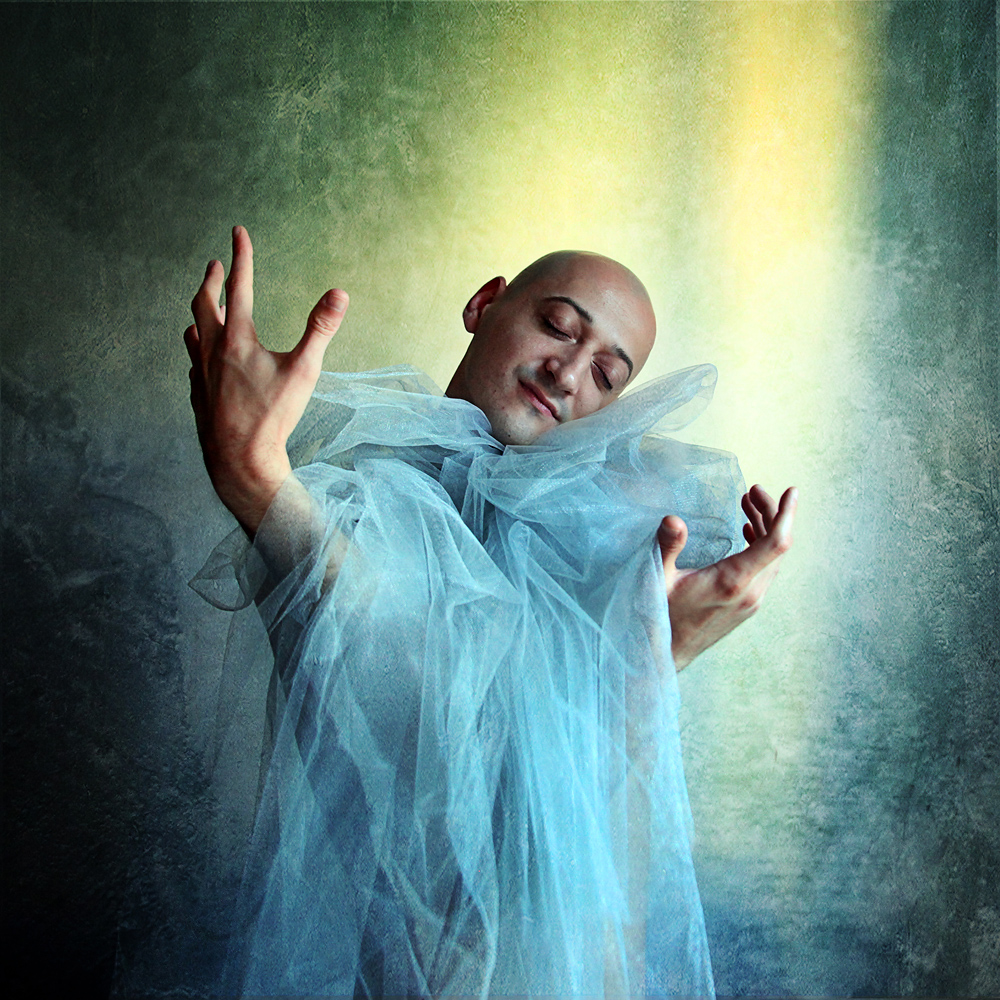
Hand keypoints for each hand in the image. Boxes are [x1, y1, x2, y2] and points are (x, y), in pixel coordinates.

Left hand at [184, 226, 348, 536]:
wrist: (239, 459)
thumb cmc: (273, 416)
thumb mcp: (304, 370)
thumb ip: (321, 329)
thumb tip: (339, 294)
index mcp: (238, 339)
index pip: (238, 286)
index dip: (241, 257)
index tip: (237, 232)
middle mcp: (213, 350)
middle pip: (204, 304)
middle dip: (211, 280)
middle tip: (214, 265)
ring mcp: (202, 373)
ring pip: (194, 332)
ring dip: (200, 314)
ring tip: (205, 309)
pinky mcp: (199, 394)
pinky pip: (194, 362)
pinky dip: (199, 348)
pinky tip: (204, 356)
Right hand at [658, 485, 796, 670]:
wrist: (667, 654)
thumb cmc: (660, 615)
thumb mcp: (659, 578)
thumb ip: (667, 547)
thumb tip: (673, 519)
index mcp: (733, 582)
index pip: (775, 544)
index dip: (786, 515)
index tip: (791, 491)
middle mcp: (750, 592)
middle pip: (777, 546)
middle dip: (770, 513)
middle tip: (752, 490)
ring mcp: (752, 601)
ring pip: (772, 558)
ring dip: (765, 528)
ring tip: (748, 503)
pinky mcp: (747, 605)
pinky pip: (766, 570)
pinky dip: (761, 546)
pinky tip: (747, 531)